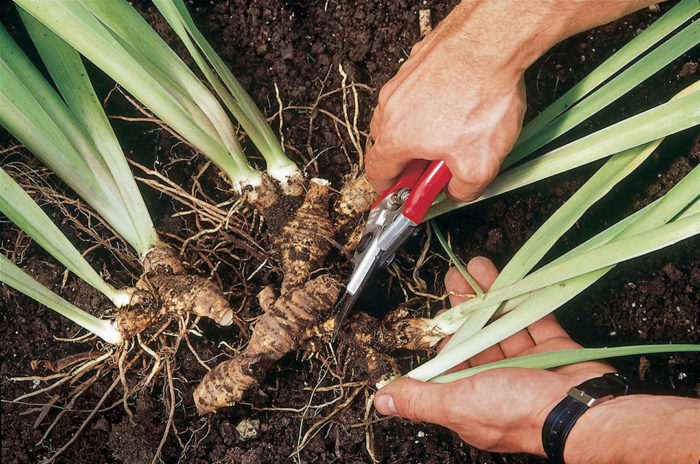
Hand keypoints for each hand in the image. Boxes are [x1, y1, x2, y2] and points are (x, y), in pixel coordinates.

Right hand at [364, 0, 659, 201]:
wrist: (491, 41)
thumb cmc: (480, 98)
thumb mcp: (479, 166)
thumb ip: (462, 191)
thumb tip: (458, 193)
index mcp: (394, 138)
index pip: (376, 173)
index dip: (390, 189)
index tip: (406, 195)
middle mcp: (389, 108)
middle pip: (390, 145)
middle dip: (412, 160)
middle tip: (439, 166)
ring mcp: (401, 81)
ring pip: (406, 116)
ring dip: (425, 130)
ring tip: (458, 131)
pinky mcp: (418, 62)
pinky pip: (421, 92)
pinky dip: (436, 103)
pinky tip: (463, 102)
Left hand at [374, 257, 613, 454]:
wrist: (583, 409)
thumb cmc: (519, 411)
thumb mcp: (456, 403)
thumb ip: (419, 398)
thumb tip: (382, 399)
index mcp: (472, 400)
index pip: (450, 365)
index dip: (443, 339)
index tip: (438, 316)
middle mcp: (499, 383)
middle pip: (476, 338)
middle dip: (464, 307)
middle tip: (454, 277)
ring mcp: (528, 365)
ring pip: (502, 323)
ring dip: (488, 295)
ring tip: (475, 266)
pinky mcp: (553, 349)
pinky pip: (533, 317)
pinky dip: (520, 297)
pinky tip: (507, 277)